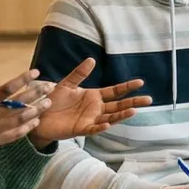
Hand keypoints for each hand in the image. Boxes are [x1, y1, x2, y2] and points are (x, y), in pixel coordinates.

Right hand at [0, 58, 51, 171]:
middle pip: (18, 104)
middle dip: (36, 94)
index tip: (35, 72)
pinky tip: (36, 120)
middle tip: (50, 85)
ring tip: (48, 102)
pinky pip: (15, 135)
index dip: (22, 80)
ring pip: (20, 120)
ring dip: (37, 110)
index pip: (4, 90)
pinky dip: (27, 127)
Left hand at [33, 58, 149, 146]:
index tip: (140, 82)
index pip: (115, 91)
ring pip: (110, 118)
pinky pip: (93, 129)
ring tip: (133, 111)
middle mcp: (95, 108)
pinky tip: (108, 124)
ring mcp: (90, 119)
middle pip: (118, 105)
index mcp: (94, 96)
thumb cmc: (52, 100)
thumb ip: (79, 74)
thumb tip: (92, 59)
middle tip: (149, 100)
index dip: (127, 87)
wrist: (38, 115)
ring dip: (121, 115)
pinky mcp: (81, 129)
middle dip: (133, 102)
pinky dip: (100, 127)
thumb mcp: (66, 84)